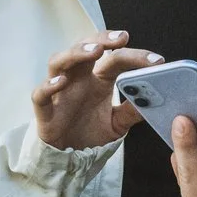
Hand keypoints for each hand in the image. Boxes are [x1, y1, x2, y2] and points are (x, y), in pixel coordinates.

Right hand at [32, 31, 159, 150]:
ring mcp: (60, 92)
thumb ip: (132, 111)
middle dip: (102, 39)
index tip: (156, 61)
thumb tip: (155, 99)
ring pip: (59, 62)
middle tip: (122, 38)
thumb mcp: (118, 123)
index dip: (135, 56)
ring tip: (95, 50)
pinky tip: (61, 82)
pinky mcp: (45, 110)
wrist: (70, 158)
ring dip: (76, 53)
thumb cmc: (91, 133)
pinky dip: (48, 86)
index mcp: (99, 80)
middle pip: (85, 48)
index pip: (116, 59)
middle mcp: (79, 79)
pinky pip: (40, 94)